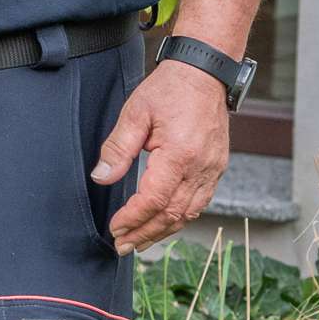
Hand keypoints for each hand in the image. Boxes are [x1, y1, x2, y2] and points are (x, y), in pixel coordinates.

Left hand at [95, 58, 231, 252]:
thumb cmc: (169, 89)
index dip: (132, 218)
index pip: (154, 200)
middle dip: (145, 233)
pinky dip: (180, 218)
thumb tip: (101, 179)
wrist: (204, 73)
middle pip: (172, 214)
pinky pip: (200, 202)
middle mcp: (201, 167)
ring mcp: (213, 169)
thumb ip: (117, 149)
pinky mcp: (217, 168)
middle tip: (122, 246)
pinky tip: (164, 224)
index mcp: (180, 155)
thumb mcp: (135, 113)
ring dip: (162, 231)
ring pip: (189, 213)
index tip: (114, 228)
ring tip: (139, 242)